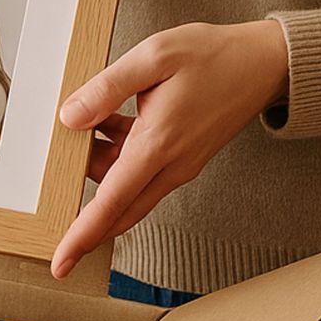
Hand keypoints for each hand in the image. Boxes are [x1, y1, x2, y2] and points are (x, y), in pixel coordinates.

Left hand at [50, 20, 290, 278]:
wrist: (266, 63)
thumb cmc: (216, 56)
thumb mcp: (154, 56)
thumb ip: (108, 88)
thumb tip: (70, 117)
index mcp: (158, 144)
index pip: (111, 203)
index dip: (82, 235)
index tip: (61, 264)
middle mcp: (171, 165)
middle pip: (119, 210)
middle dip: (86, 222)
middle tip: (54, 218)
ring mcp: (180, 166)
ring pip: (128, 189)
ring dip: (101, 171)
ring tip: (87, 126)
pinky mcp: (184, 159)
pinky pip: (142, 173)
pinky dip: (119, 158)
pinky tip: (111, 121)